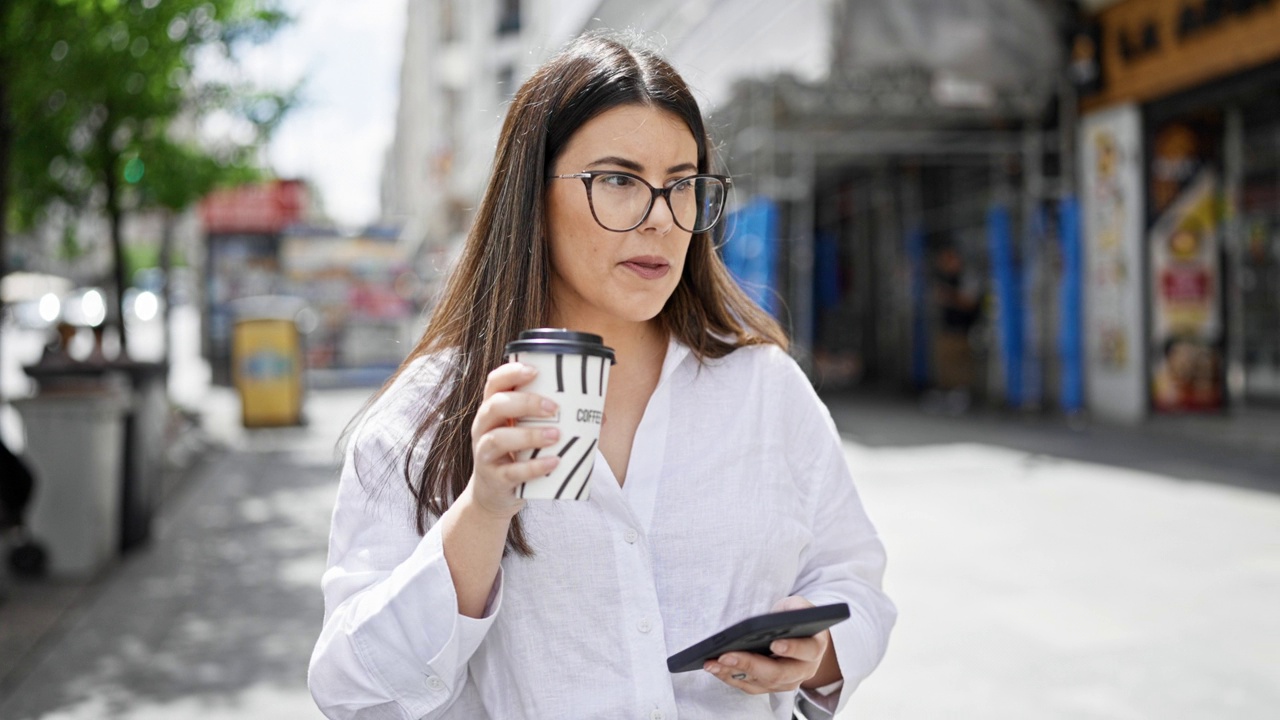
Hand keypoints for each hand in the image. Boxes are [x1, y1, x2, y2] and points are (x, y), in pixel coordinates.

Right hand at [465, 362, 561, 518]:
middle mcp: (483, 427)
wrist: (495, 494)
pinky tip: (553, 463)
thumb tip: (601, 416)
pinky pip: (511, 472)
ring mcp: (484, 453)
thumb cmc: (516, 454)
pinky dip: (534, 467)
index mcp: (493, 409)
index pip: (495, 382)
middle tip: (554, 408)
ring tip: (556, 435)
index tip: (536, 370)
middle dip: (525, 403)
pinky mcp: (493, 478)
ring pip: (498, 439)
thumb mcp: (527, 432)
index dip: (512, 372)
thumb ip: (557, 421)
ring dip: (529, 435)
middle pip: (495, 406)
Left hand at [703, 596, 830, 694]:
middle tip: (726, 655)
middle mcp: (803, 670)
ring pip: (761, 683)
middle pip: (778, 673)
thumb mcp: (799, 606)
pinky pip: (749, 686)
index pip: (807, 650)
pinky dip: (730, 677)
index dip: (793, 648)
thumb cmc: (795, 618)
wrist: (800, 637)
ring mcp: (787, 682)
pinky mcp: (770, 687)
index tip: (775, 644)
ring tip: (712, 662)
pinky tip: (714, 667)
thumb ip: (796, 608)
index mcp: (814, 647)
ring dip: (734, 673)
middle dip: (750, 664)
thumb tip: (787, 613)